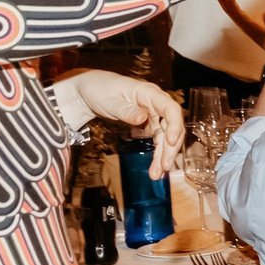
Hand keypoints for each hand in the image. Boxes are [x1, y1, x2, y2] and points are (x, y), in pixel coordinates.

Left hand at [61, 70, 183, 175]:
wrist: (89, 92)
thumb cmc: (98, 90)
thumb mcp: (109, 100)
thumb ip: (126, 110)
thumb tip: (143, 118)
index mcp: (149, 93)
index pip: (171, 108)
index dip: (174, 125)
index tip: (170, 141)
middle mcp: (156, 104)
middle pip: (171, 127)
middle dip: (169, 148)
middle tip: (163, 167)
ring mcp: (154, 115)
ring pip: (166, 137)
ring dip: (163, 156)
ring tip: (156, 174)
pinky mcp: (149, 125)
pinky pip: (158, 141)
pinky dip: (157, 154)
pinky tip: (155, 168)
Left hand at [214, 0, 264, 73]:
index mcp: (252, 28)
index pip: (236, 14)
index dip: (230, 3)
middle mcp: (248, 27)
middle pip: (231, 12)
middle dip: (222, 0)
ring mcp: (250, 27)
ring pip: (233, 13)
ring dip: (225, 2)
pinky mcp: (254, 26)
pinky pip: (239, 14)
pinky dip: (233, 5)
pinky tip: (232, 1)